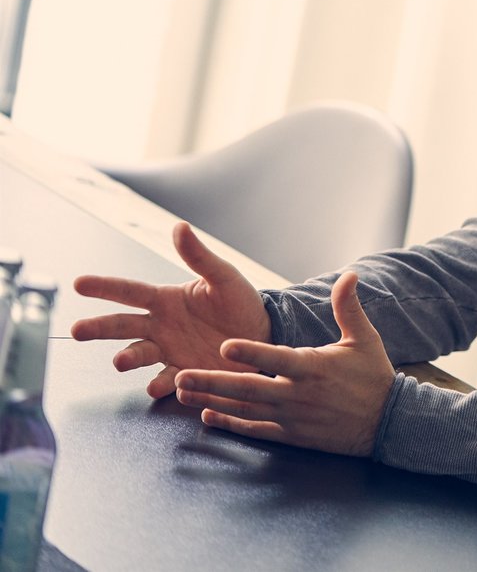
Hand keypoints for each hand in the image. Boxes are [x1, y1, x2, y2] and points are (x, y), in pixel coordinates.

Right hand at [72, 221, 272, 398]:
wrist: (263, 335)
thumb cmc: (240, 302)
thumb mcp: (223, 277)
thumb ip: (199, 256)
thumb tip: (179, 227)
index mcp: (166, 300)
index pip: (129, 291)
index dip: (104, 287)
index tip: (79, 283)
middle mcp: (160, 326)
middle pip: (122, 326)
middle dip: (99, 328)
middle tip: (78, 330)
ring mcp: (170, 351)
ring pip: (139, 354)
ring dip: (128, 358)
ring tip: (120, 361)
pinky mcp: (185, 373)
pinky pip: (168, 379)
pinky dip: (161, 384)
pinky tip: (156, 386)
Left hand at [172, 271, 395, 456]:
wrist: (387, 422)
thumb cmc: (374, 376)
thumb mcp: (364, 338)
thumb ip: (348, 307)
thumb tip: (349, 274)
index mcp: (313, 367)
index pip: (276, 359)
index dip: (251, 353)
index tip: (224, 345)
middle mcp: (298, 394)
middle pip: (248, 388)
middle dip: (212, 381)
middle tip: (182, 375)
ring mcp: (292, 417)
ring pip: (245, 409)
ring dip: (212, 399)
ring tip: (182, 390)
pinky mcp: (291, 435)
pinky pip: (255, 430)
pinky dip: (230, 423)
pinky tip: (208, 415)